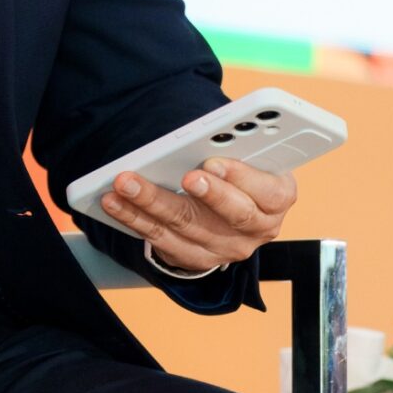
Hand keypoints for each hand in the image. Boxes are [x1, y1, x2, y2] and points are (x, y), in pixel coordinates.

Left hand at [99, 157, 297, 274]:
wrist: (232, 209)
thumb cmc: (241, 169)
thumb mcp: (252, 154)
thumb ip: (238, 143)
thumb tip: (209, 133)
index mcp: (278, 196)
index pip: (267, 191)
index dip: (241, 177)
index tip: (213, 161)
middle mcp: (258, 228)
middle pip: (230, 214)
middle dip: (202, 194)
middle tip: (179, 176)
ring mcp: (226, 249)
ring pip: (186, 227)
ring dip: (151, 204)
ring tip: (125, 183)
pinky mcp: (196, 259)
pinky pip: (161, 240)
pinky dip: (134, 220)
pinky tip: (114, 202)